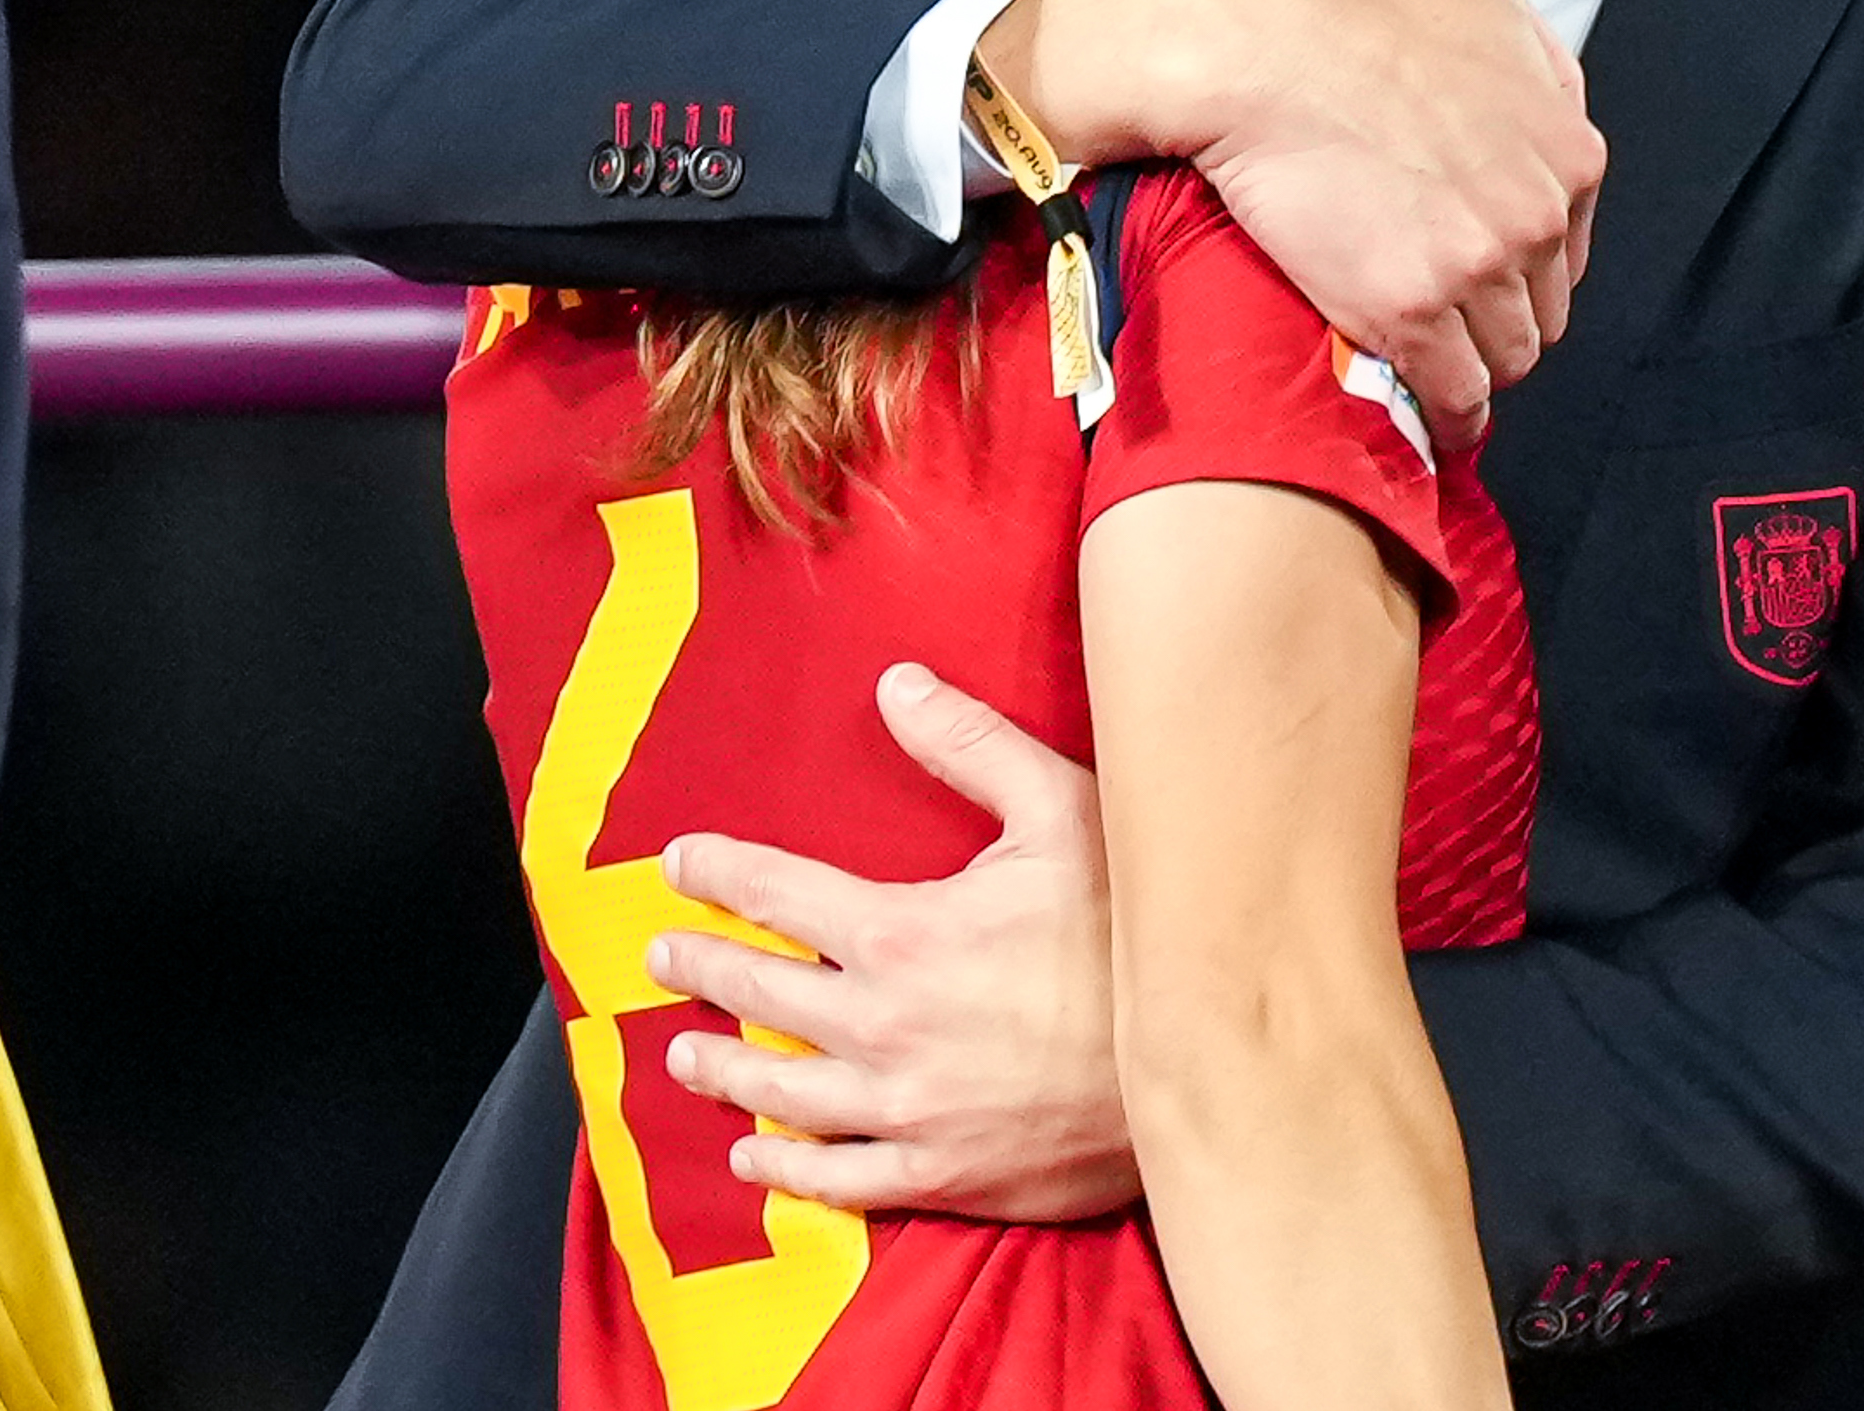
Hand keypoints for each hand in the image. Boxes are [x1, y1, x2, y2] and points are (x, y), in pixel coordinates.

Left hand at [641, 664, 1133, 1222]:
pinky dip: (787, 1167)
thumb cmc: (1135, 933)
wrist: (1203, 1066)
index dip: (719, 873)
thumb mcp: (1063, 810)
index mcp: (904, 934)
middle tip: (660, 954)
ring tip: (684, 1054)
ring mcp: (907, 1110)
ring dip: (725, 1067)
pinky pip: (839, 1178)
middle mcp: (885, 1027)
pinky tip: (758, 1156)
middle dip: (702, 967)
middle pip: (762, 993)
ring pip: (784, 1091)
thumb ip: (970, 746)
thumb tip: (896, 685)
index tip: (679, 862)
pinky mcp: (942, 1174)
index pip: (778, 895)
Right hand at [989, 0, 1599, 427]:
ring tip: (1434, 369)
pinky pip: (1458, 394)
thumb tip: (1551, 112)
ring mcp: (1478, 266)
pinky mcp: (1411, 310)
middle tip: (1448, 318)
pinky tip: (1432, 418)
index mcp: (1568, 152)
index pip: (1568, 252)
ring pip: (1506, 358)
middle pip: (1542, 311)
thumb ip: (1544, 67)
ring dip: (1474, 368)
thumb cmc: (1356, 20)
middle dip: (1500, 319)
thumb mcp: (1490, 7)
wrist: (1261, 50)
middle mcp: (1536, 213)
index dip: (1522, 269)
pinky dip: (1450, 414)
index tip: (1486, 279)